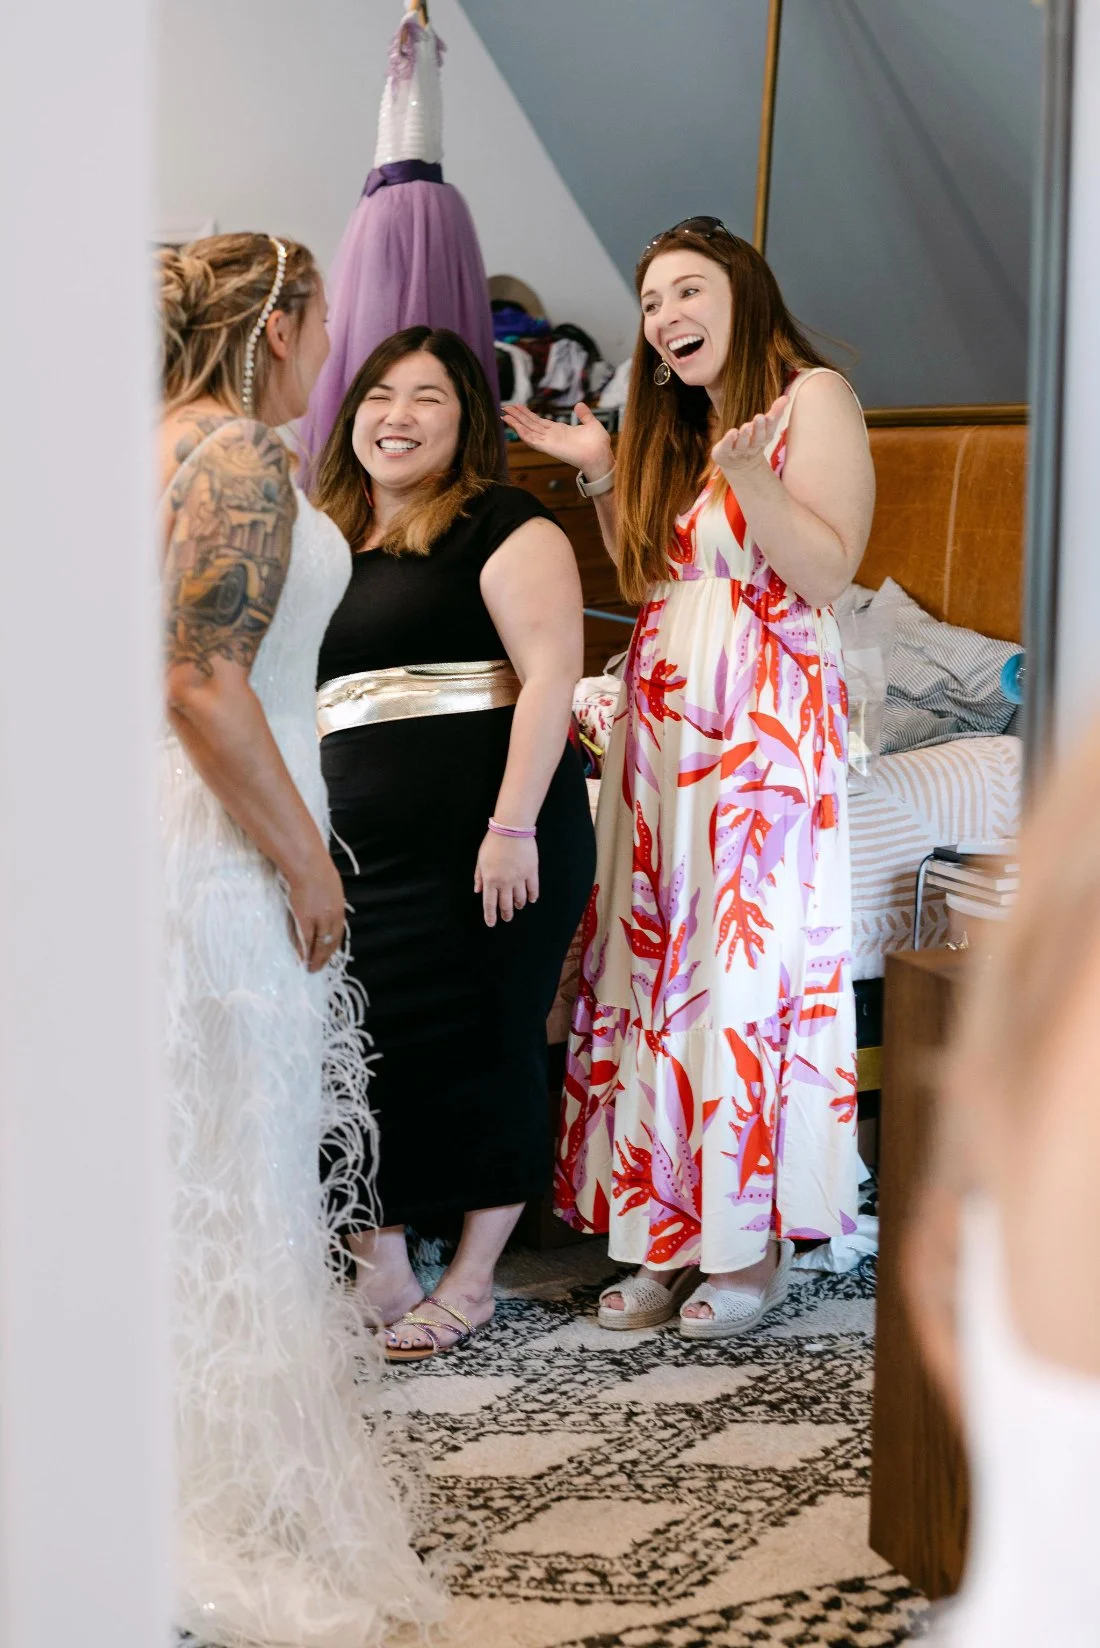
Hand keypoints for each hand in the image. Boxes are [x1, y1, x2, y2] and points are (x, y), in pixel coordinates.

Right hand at [286, 852, 345, 971]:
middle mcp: (332, 918)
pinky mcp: (305, 919)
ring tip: (310, 968)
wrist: (308, 866)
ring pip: (319, 944)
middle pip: (330, 942)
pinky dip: (303, 951)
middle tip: (318, 968)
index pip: (338, 934)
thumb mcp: (332, 889)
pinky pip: (305, 940)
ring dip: (315, 958)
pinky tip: (301, 959)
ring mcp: (319, 920)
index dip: (333, 947)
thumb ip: (330, 903)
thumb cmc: (318, 872)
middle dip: (324, 957)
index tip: (328, 956)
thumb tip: (326, 912)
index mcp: (339, 910)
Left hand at [474, 831, 538, 927]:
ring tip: (518, 907)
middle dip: (506, 914)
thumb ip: (479, 877)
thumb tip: (478, 891)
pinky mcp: (531, 872)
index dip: (490, 916)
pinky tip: (531, 899)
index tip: (491, 923)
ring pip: (520, 899)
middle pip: (506, 904)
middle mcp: (505, 882)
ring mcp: (519, 878)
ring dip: (518, 905)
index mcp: (490, 880)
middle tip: (507, 918)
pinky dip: (532, 896)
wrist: (511, 829)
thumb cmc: (493, 843)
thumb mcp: (481, 860)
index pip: (489, 904)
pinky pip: (533, 889)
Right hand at [502, 401, 612, 480]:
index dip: (527, 414)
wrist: (600, 455)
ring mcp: (548, 442)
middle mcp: (551, 436)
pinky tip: (513, 425)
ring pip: (527, 430)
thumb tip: (579, 405)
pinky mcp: (548, 447)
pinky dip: (521, 432)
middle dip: (517, 416)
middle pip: (530, 424)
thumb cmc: (598, 444)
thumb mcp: (591, 423)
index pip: (539, 421)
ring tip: (504, 413)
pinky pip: (531, 439)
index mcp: (559, 431)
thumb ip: (584, 415)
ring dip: (515, 422)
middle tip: (505, 407)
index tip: (518, 406)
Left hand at [710, 394, 789, 475]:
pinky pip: (727, 447)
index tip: (770, 415)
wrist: (737, 464)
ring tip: (746, 426)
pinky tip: (732, 432)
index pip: (769, 431)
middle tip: (759, 417)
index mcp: (763, 440)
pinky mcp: (724, 452)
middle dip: (759, 428)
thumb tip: (786, 397)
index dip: (771, 424)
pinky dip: (729, 440)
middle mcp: (752, 447)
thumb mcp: (765, 428)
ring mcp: (738, 451)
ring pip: (742, 443)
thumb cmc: (753, 440)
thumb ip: (775, 413)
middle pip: (757, 439)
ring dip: (745, 435)